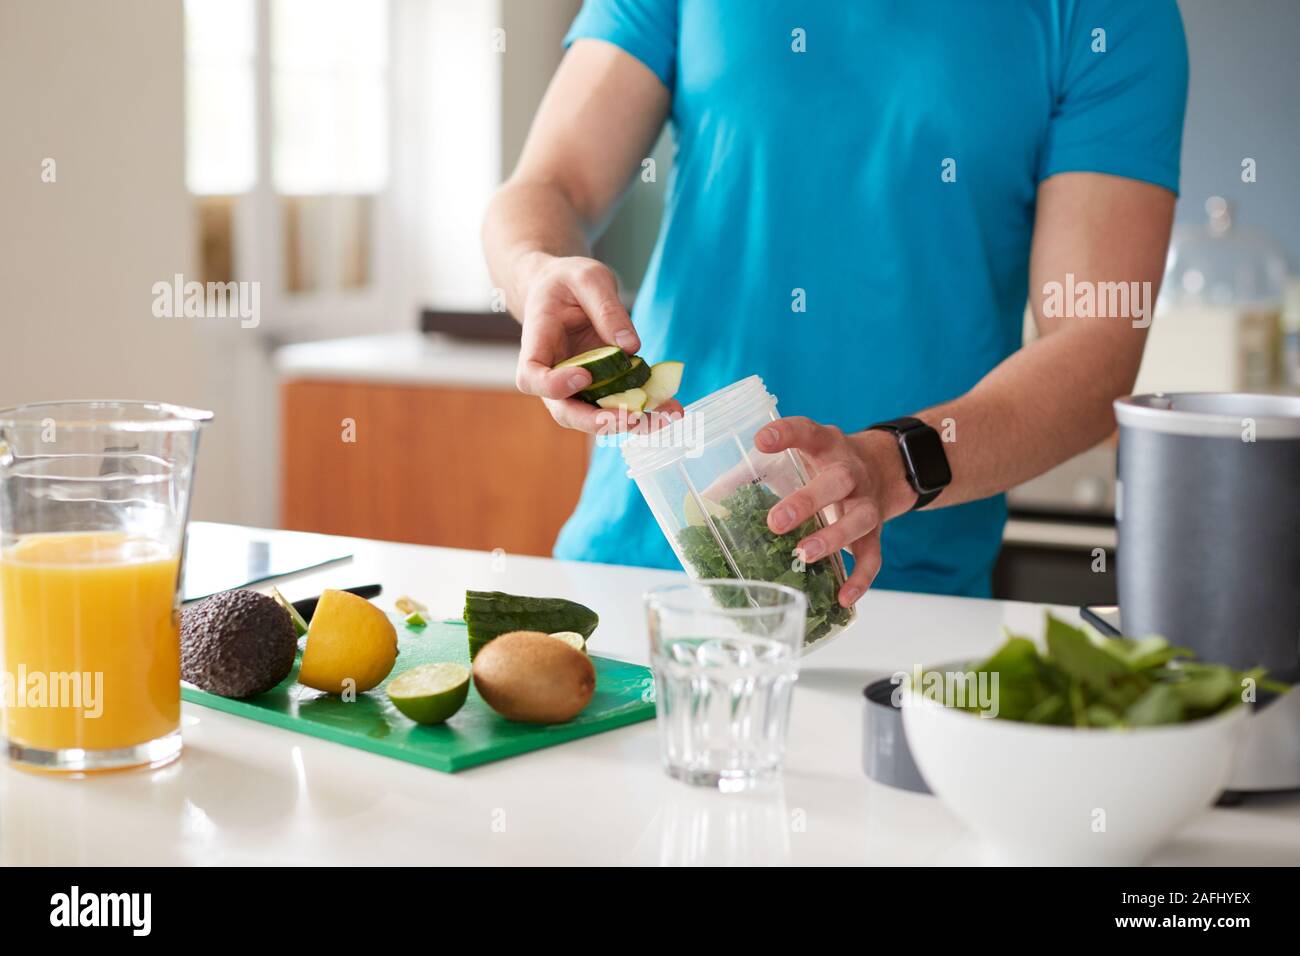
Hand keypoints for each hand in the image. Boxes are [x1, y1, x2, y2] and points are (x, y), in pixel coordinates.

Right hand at [513, 254, 648, 431]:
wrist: (563, 290)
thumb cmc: (566, 281)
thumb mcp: (588, 278)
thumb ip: (607, 309)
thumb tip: (630, 347)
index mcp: (538, 344)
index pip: (532, 378)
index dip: (555, 385)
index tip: (584, 375)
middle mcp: (554, 373)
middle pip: (565, 411)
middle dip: (598, 421)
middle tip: (632, 417)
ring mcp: (577, 385)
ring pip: (596, 417)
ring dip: (630, 422)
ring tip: (665, 417)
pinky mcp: (602, 385)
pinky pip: (620, 404)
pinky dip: (646, 410)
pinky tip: (671, 408)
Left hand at [754, 418, 915, 606]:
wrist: (881, 468)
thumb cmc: (822, 465)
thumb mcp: (793, 458)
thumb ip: (751, 473)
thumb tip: (707, 498)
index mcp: (825, 446)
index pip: (807, 432)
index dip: (786, 434)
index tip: (762, 440)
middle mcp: (850, 471)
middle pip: (837, 481)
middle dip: (808, 501)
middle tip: (776, 522)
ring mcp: (866, 501)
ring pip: (859, 519)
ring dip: (833, 538)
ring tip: (805, 555)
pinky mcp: (875, 531)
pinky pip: (872, 556)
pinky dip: (860, 579)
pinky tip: (842, 598)